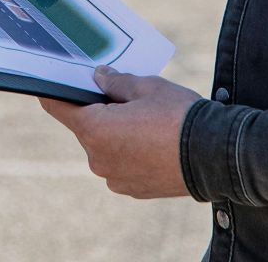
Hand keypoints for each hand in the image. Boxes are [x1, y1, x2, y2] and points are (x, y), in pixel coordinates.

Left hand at [40, 66, 201, 198]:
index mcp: (94, 129)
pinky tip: (154, 142)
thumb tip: (99, 77)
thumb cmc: (179, 116)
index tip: (51, 82)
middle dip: (101, 111)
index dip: (55, 92)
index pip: (58, 107)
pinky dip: (131, 153)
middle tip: (126, 98)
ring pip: (105, 147)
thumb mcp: (147, 87)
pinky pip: (121, 165)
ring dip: (117, 134)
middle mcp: (97, 158)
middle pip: (87, 127)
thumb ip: (116, 81)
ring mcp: (114, 178)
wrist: (216, 156)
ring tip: (148, 122)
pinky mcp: (132, 190)